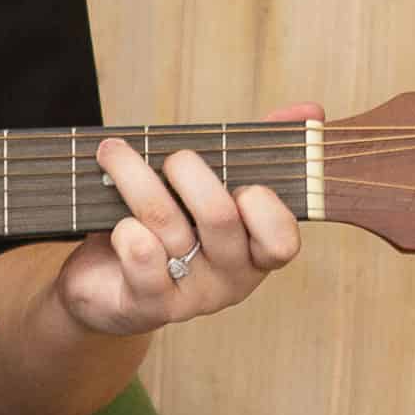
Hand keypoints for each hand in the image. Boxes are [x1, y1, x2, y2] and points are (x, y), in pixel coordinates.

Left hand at [53, 105, 320, 338]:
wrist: (105, 284)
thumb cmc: (168, 226)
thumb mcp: (212, 186)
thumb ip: (260, 149)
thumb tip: (309, 109)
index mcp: (256, 252)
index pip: (282, 240)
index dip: (264, 206)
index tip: (243, 183)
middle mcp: (230, 279)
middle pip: (218, 216)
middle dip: (187, 169)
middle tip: (170, 156)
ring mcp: (189, 297)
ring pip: (166, 223)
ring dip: (134, 177)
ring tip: (113, 153)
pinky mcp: (147, 305)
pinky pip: (139, 254)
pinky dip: (125, 228)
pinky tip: (116, 220)